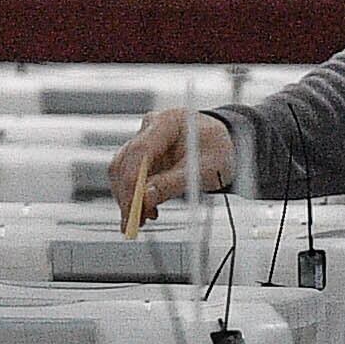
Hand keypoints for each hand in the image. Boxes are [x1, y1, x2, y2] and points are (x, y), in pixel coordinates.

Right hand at [110, 109, 234, 232]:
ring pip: (122, 169)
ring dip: (128, 196)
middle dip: (127, 194)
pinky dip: (134, 194)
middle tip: (133, 221)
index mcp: (168, 122)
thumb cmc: (218, 151)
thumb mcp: (206, 170)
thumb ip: (174, 183)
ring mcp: (144, 139)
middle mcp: (150, 127)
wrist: (222, 145)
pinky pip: (129, 174)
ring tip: (141, 219)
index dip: (132, 182)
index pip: (139, 152)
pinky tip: (146, 210)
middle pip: (125, 161)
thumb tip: (146, 198)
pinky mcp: (142, 154)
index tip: (134, 207)